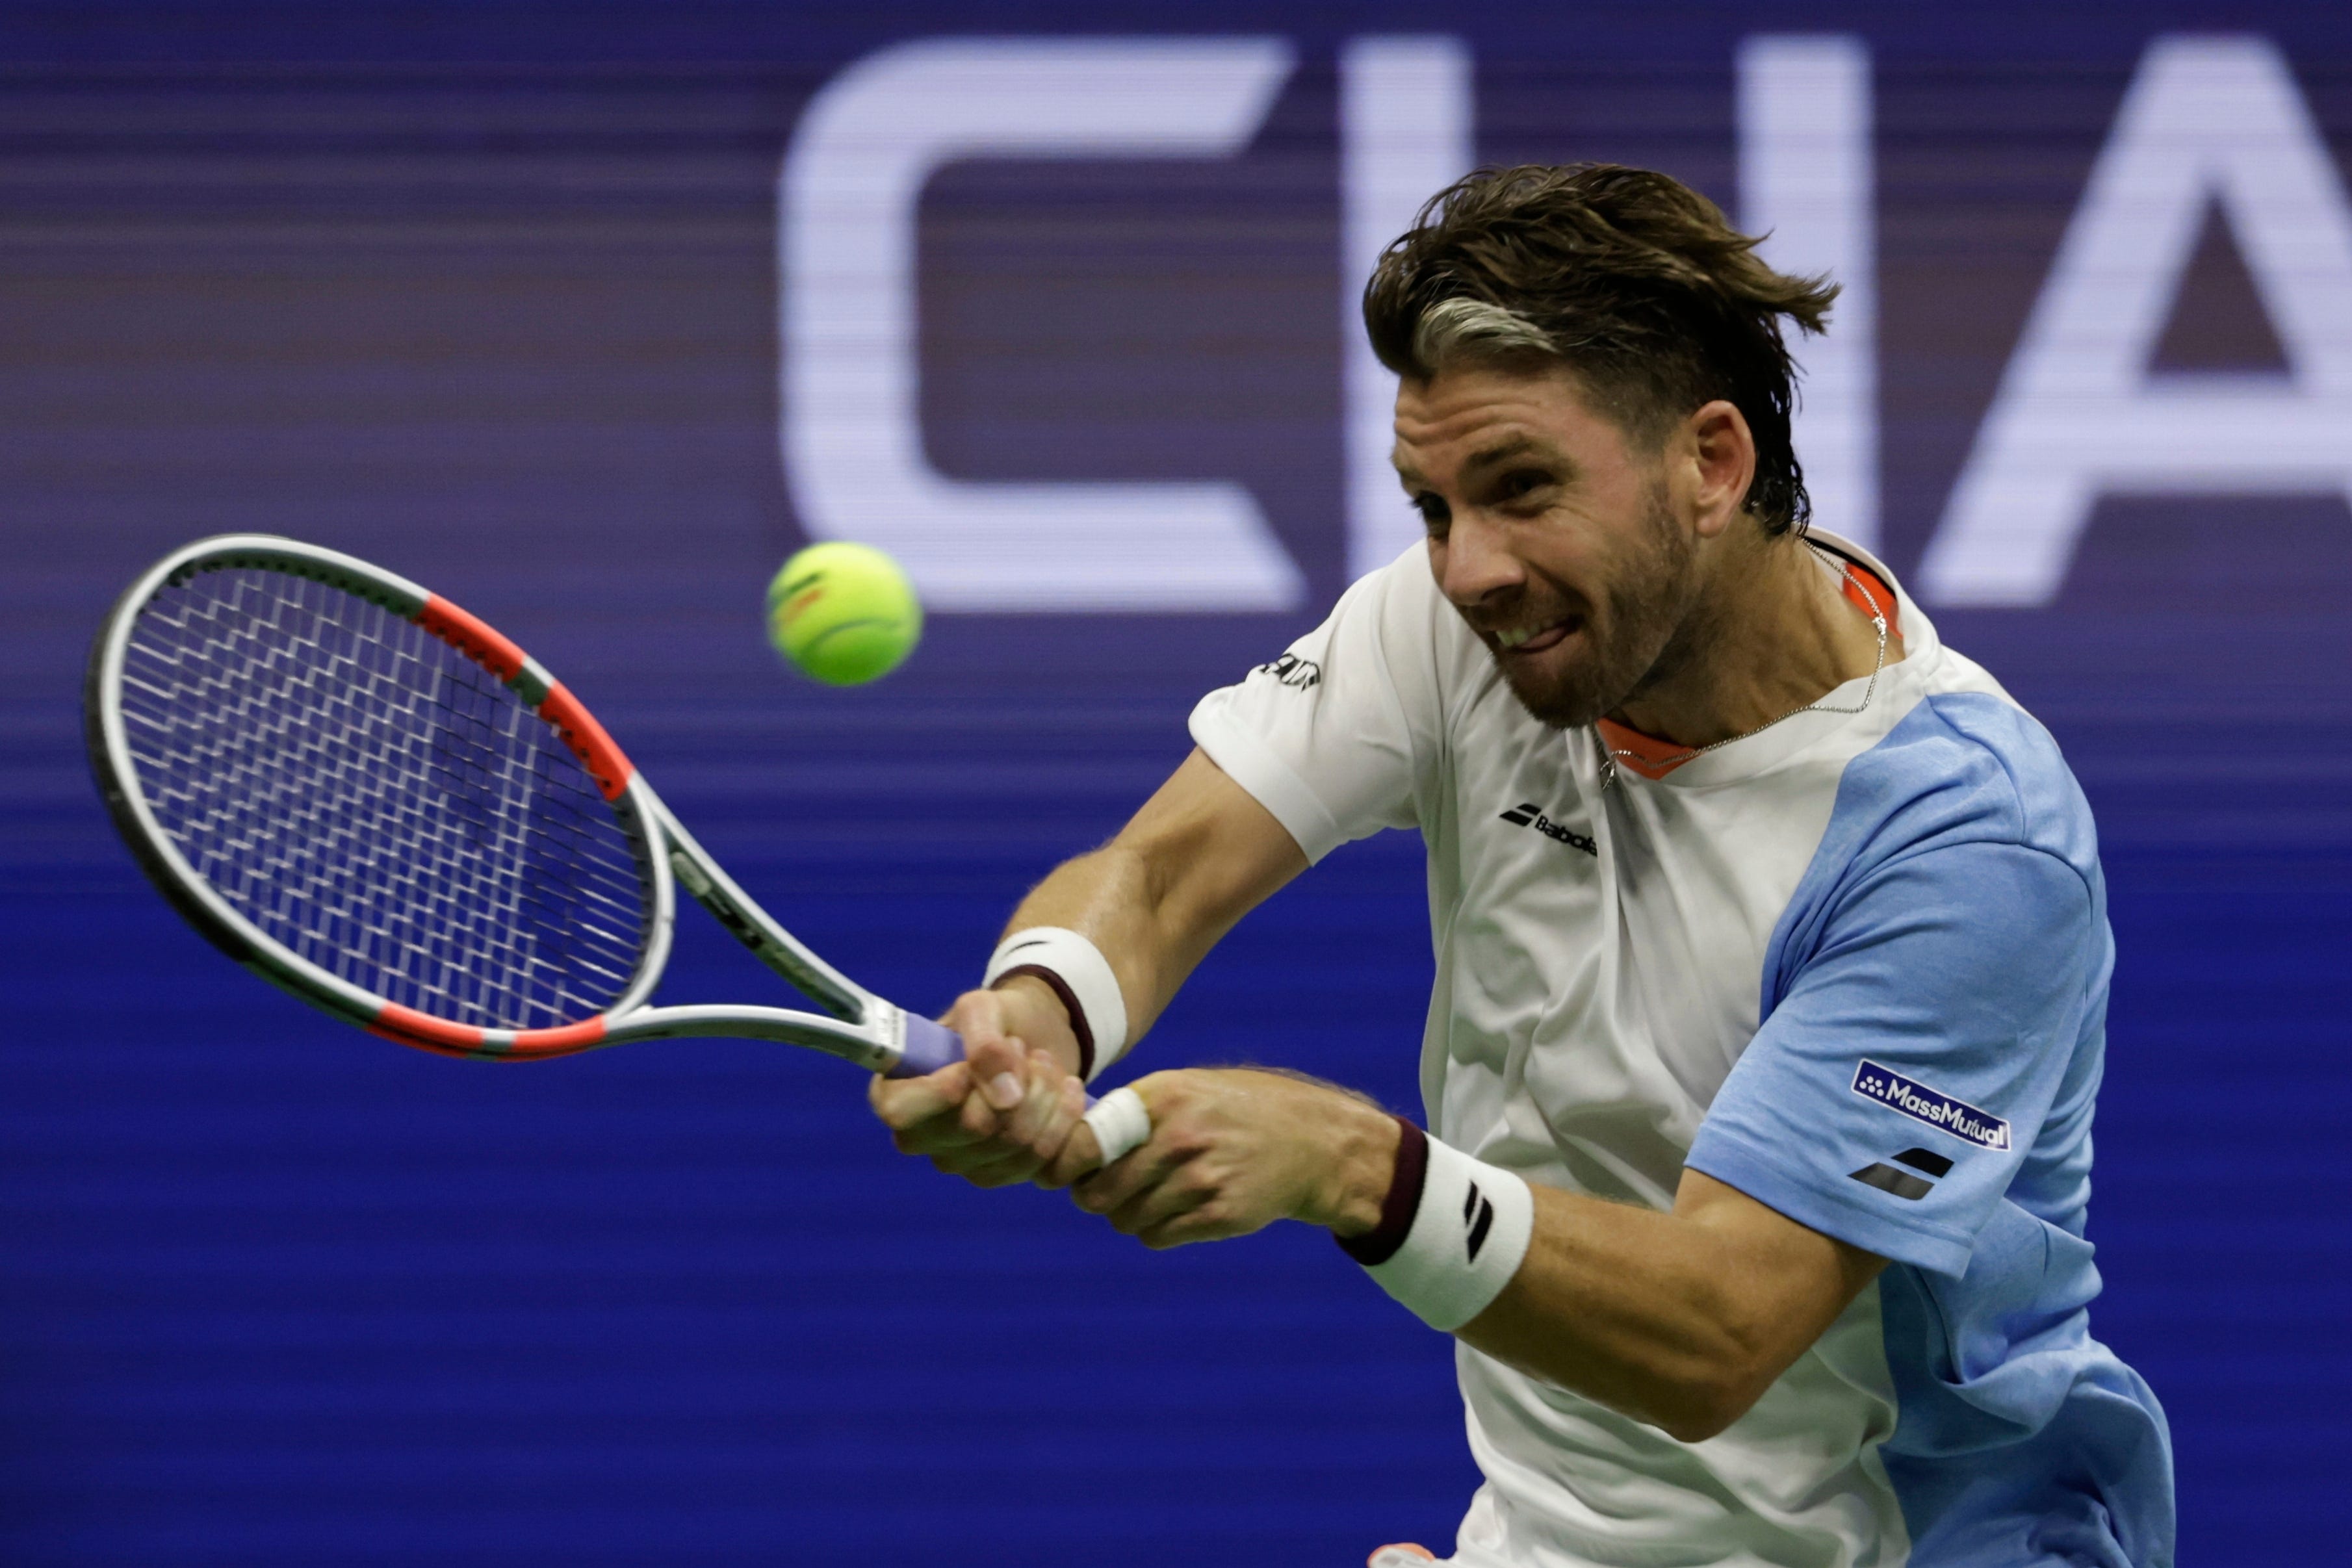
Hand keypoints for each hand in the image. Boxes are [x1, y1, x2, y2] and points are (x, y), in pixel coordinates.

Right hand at [867, 980, 1088, 1187]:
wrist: (1036, 1034)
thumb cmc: (994, 1019)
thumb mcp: (983, 1009)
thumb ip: (984, 1042)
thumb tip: (1005, 1098)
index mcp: (898, 1094)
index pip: (900, 1113)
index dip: (941, 1092)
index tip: (970, 1065)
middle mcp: (925, 1138)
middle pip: (974, 1130)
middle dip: (1015, 1082)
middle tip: (1024, 1049)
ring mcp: (966, 1164)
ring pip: (1015, 1148)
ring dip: (1045, 1097)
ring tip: (1045, 1064)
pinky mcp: (1009, 1175)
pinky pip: (1044, 1166)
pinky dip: (1065, 1121)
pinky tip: (1067, 1090)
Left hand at [1051, 1068, 1399, 1248]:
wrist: (1308, 1140)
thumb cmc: (1231, 1110)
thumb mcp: (1183, 1088)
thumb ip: (1129, 1112)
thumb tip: (1065, 1143)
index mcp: (1163, 1098)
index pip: (1085, 1144)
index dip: (1062, 1165)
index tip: (1057, 1173)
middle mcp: (1179, 1138)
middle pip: (1097, 1193)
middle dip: (1093, 1195)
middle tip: (1103, 1189)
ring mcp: (1201, 1180)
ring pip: (1125, 1219)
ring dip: (1128, 1214)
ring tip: (1152, 1195)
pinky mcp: (1219, 1215)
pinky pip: (1157, 1236)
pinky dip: (1156, 1230)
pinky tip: (1176, 1210)